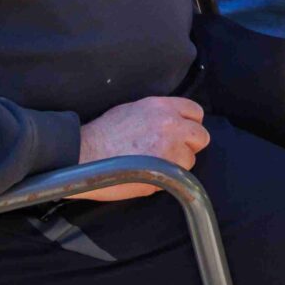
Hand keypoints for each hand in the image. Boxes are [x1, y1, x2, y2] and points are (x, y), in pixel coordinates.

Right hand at [74, 96, 209, 200]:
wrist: (84, 154)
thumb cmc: (103, 134)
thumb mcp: (133, 110)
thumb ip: (158, 114)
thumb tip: (172, 121)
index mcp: (162, 106)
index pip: (195, 112)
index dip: (189, 124)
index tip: (182, 133)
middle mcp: (171, 124)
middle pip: (200, 136)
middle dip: (189, 145)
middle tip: (171, 151)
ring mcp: (170, 148)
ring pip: (190, 159)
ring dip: (177, 164)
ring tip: (154, 165)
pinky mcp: (164, 171)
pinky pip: (177, 176)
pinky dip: (167, 178)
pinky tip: (149, 174)